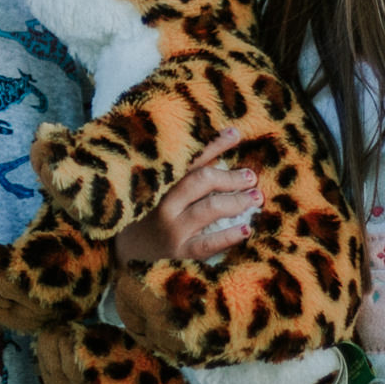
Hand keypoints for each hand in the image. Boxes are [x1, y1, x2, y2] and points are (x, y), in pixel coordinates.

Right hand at [114, 128, 258, 267]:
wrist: (129, 243)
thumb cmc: (155, 206)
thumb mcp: (168, 182)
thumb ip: (197, 162)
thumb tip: (233, 133)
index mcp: (162, 180)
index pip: (192, 157)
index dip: (215, 144)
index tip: (236, 134)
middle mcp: (166, 202)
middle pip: (201, 181)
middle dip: (230, 178)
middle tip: (251, 177)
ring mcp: (172, 227)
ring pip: (207, 210)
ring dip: (235, 202)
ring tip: (255, 198)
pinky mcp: (180, 250)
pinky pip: (207, 244)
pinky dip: (229, 236)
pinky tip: (247, 229)